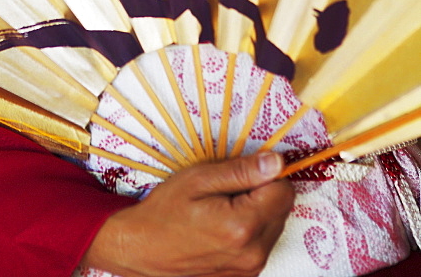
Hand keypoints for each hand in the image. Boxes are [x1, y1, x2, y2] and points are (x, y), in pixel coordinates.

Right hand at [82, 153, 293, 276]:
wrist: (143, 248)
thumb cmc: (166, 210)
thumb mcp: (199, 179)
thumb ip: (242, 171)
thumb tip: (277, 161)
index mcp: (243, 226)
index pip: (284, 190)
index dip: (268, 173)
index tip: (246, 169)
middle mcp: (253, 253)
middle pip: (282, 208)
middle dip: (263, 191)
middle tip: (228, 187)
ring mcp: (250, 268)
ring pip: (275, 225)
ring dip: (259, 209)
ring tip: (224, 205)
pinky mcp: (246, 274)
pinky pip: (263, 241)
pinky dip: (252, 227)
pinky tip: (224, 222)